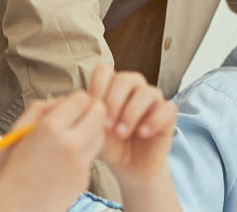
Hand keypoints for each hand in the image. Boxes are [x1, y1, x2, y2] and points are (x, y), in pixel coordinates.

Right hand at [0, 92, 106, 211]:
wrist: (9, 210)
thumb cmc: (8, 172)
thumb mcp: (17, 132)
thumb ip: (41, 109)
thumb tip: (60, 100)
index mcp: (51, 129)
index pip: (82, 98)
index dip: (75, 99)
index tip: (70, 105)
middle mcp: (70, 145)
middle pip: (98, 113)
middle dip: (89, 111)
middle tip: (77, 117)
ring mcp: (80, 164)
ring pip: (100, 134)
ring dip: (91, 130)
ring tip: (71, 137)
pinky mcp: (84, 180)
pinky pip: (92, 156)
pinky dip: (84, 153)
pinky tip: (64, 160)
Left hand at [88, 65, 177, 182]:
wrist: (129, 166)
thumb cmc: (109, 145)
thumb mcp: (93, 131)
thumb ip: (85, 115)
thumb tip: (68, 102)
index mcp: (112, 86)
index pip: (104, 71)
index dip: (98, 87)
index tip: (93, 109)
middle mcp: (133, 87)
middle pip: (125, 79)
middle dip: (114, 102)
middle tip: (107, 126)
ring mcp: (152, 99)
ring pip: (146, 92)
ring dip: (131, 113)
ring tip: (121, 133)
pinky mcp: (167, 114)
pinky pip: (167, 108)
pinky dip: (154, 120)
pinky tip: (142, 134)